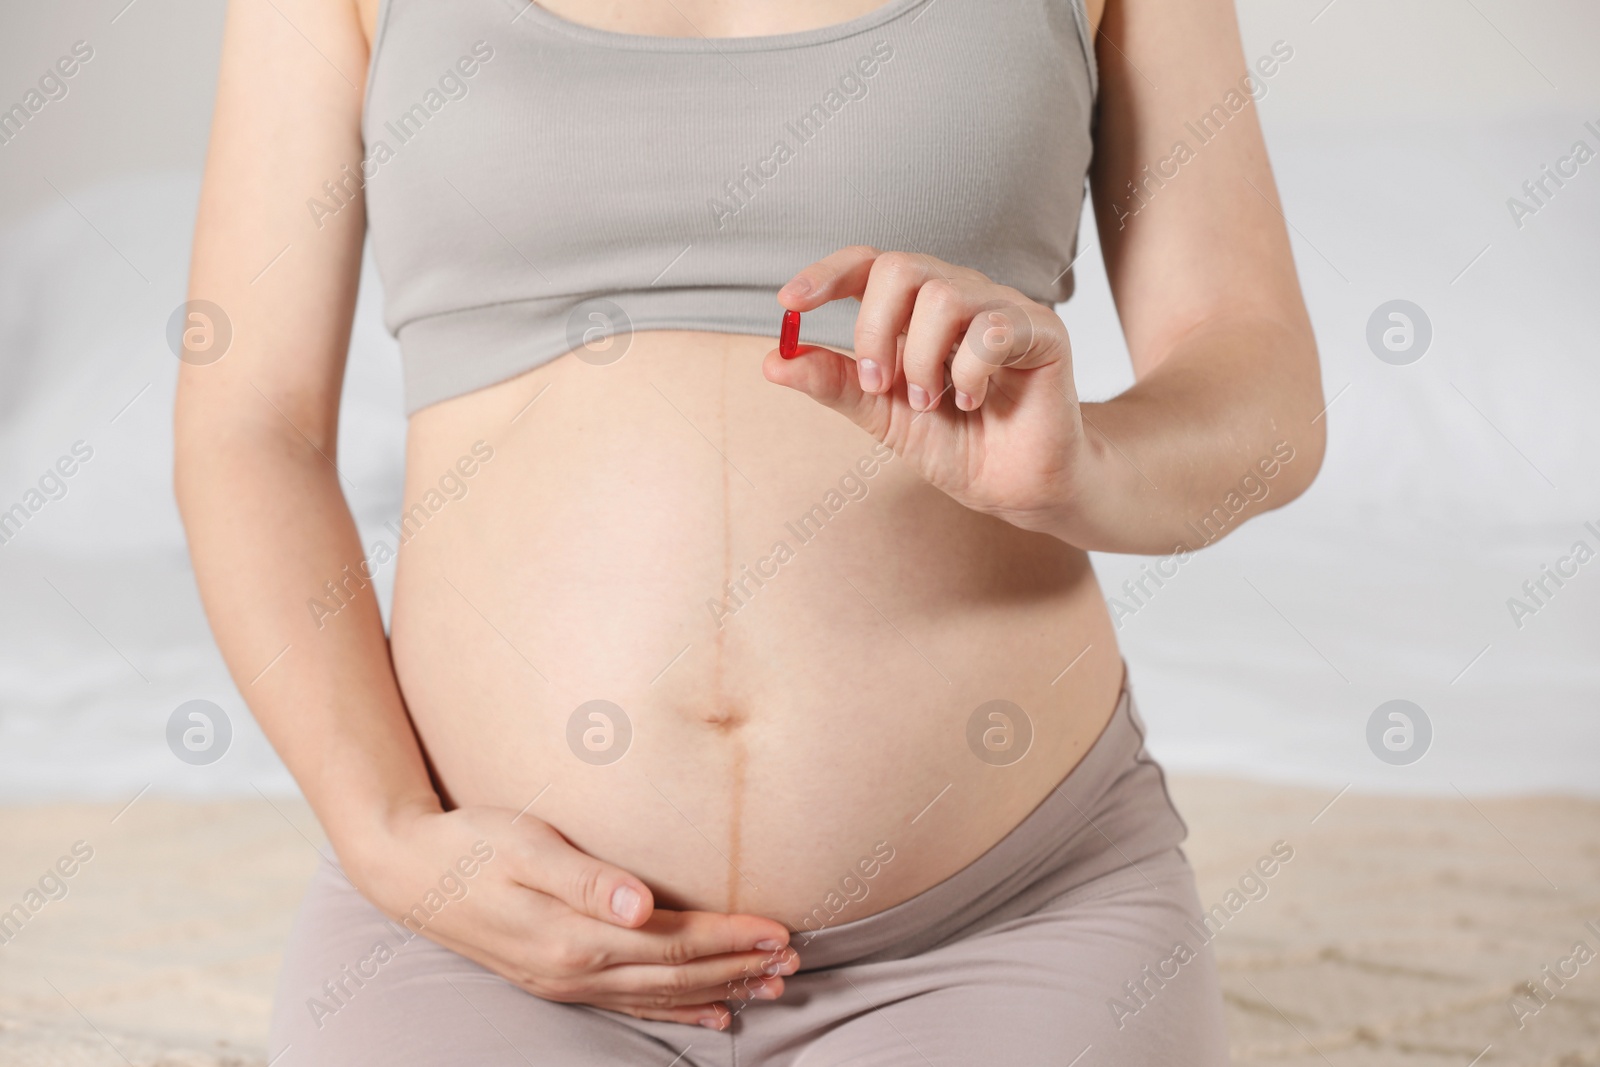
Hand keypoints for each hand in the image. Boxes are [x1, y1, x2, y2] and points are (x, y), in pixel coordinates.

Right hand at [343, 803, 796, 1029]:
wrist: (409, 873)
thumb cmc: (472, 844)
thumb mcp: (527, 846)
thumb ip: (588, 877)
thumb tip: (641, 902)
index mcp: (574, 935)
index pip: (674, 942)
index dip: (731, 937)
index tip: (780, 930)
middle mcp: (574, 970)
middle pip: (676, 975)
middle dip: (740, 967)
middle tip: (796, 961)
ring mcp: (565, 982)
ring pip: (660, 996)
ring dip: (719, 990)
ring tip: (771, 988)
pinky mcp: (558, 981)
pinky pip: (632, 1005)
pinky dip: (677, 1012)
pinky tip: (712, 1013)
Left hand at [766, 246, 1093, 535]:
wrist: (1014, 486)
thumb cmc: (956, 443)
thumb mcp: (881, 414)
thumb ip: (835, 383)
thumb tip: (774, 360)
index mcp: (916, 308)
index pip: (869, 264)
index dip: (826, 274)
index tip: (789, 304)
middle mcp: (959, 293)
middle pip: (899, 268)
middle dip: (875, 332)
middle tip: (882, 386)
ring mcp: (1002, 306)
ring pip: (942, 297)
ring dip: (923, 362)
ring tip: (932, 402)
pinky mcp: (1043, 330)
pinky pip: (992, 330)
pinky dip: (970, 375)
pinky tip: (975, 400)